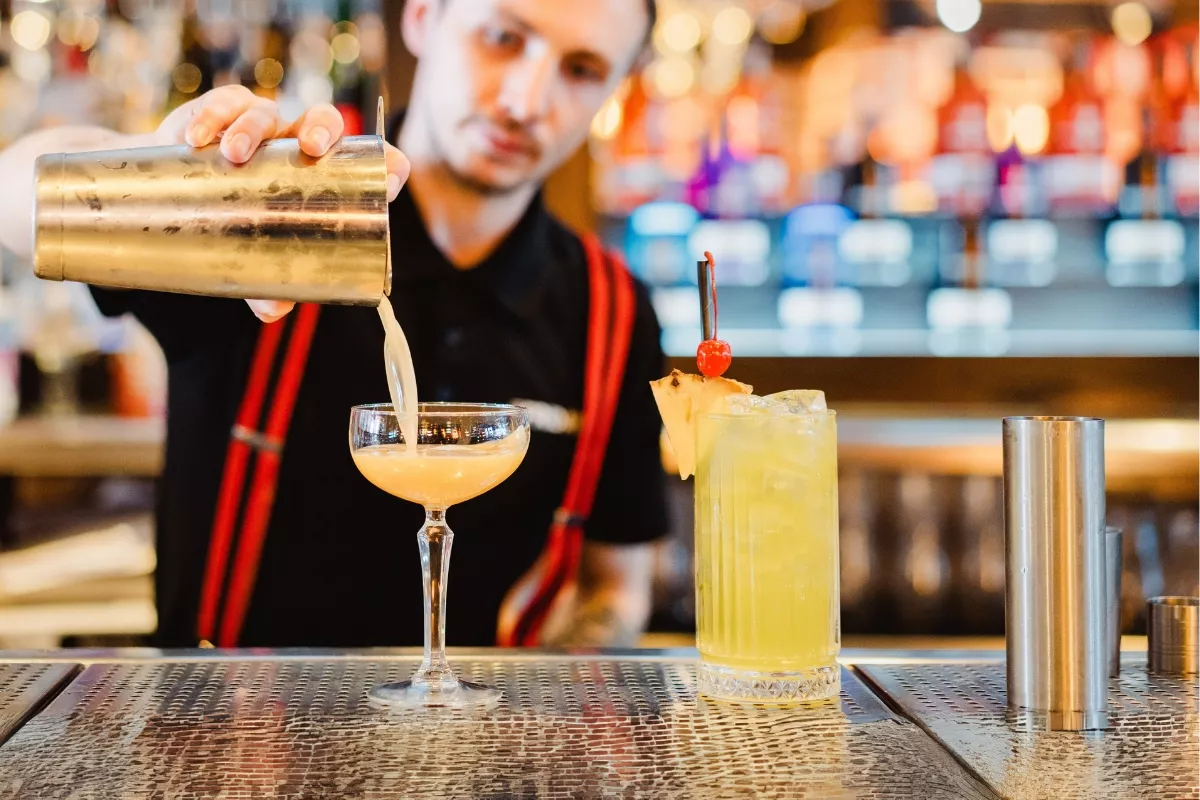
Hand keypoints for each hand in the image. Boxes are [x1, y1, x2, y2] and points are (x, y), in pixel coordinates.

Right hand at [154, 85, 409, 322]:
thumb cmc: (243, 224)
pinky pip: (222, 106)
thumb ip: (271, 283)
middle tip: (310, 148)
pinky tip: (197, 138)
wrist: (181, 193)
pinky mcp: (224, 113)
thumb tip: (273, 310)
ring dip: (252, 128)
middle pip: (324, 121)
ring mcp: (264, 125)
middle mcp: (301, 143)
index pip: (372, 160)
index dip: (388, 164)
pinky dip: (211, 118)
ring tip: (232, 153)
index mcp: (329, 173)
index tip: (390, 180)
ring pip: (267, 113)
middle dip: (322, 129)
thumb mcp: (261, 254)